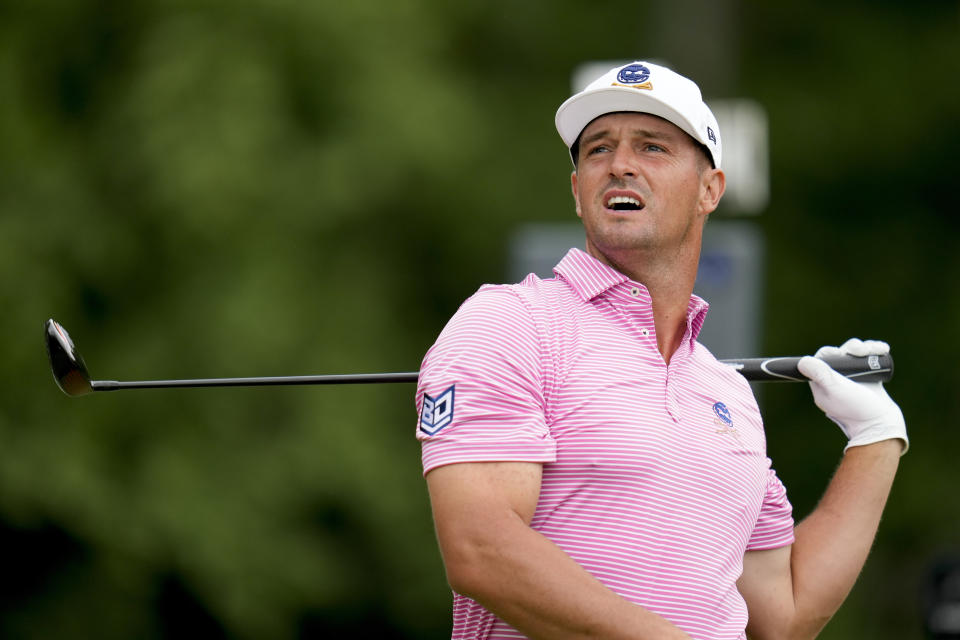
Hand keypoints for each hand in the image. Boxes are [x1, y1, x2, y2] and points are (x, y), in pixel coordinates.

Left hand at [797, 338, 907, 454]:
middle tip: (863, 351)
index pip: (823, 359)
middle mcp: (836, 380)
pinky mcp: (869, 378)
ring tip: (877, 350)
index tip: (843, 355)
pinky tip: (883, 349)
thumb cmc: (857, 410)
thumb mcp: (836, 390)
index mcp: (822, 383)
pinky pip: (870, 360)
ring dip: (867, 348)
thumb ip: (820, 375)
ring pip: (857, 354)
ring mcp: (854, 379)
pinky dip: (876, 352)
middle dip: (854, 348)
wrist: (882, 426)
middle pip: (842, 354)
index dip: (833, 352)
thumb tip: (803, 361)